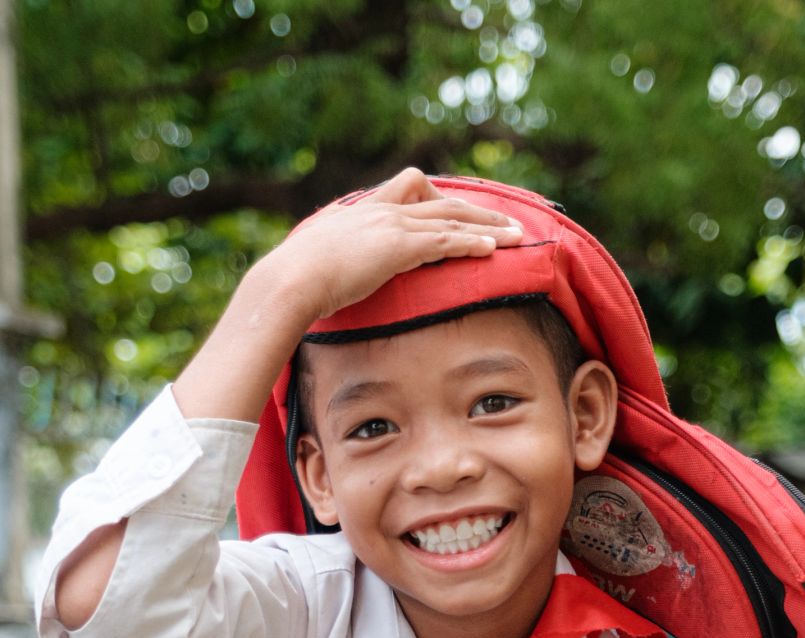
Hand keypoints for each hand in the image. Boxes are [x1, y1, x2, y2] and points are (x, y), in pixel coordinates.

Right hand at [250, 167, 524, 325]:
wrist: (288, 281)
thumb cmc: (294, 280)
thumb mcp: (316, 261)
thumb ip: (332, 261)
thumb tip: (328, 278)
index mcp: (361, 211)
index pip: (409, 190)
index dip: (439, 198)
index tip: (460, 208)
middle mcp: (380, 210)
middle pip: (441, 201)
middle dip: (477, 210)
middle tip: (505, 220)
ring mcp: (390, 225)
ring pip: (452, 218)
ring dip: (488, 225)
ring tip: (516, 235)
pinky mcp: (397, 247)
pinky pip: (445, 241)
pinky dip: (472, 243)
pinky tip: (492, 250)